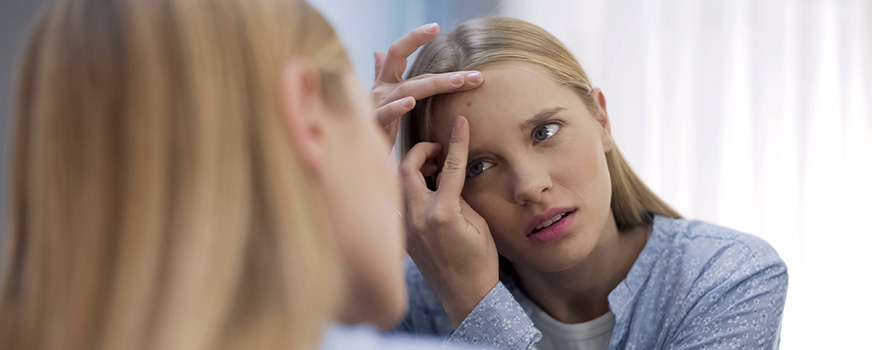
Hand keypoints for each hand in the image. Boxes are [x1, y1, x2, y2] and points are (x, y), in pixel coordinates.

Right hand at [371, 23, 483, 147]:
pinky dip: (397, 107)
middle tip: (475, 75)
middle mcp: (380, 90)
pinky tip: (410, 102)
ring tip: (459, 82)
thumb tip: (377, 52)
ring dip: (436, 84)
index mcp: (384, 83)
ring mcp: (376, 106)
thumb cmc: (373, 128)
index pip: (398, 53)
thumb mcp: (381, 99)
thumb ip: (380, 74)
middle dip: (447, 75)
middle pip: (415, 75)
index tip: (436, 27)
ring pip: (408, 90)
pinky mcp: (373, 124)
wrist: (356, 154)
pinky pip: (386, 114)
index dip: (415, 38)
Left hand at [399, 115, 498, 327]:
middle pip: (406, 168)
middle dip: (420, 151)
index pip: (448, 166)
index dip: (456, 141)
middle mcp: (418, 218)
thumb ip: (460, 195)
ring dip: (413, 169)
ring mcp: (406, 228)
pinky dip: (411, 189)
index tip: (460, 122)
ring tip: (434, 169)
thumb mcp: (478, 223)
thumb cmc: (480, 262)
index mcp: (442, 214)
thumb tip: (448, 175)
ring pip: (399, 183)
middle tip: (438, 149)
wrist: (466, 296)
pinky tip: (427, 190)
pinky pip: (401, 202)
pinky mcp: (403, 236)